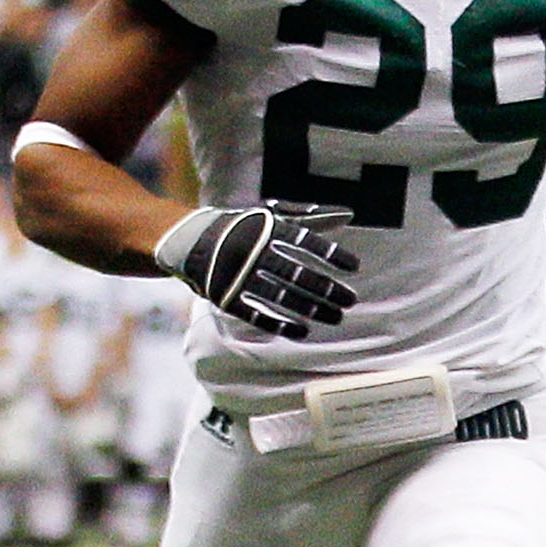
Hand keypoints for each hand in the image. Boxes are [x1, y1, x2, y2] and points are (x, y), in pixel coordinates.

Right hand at [154, 202, 358, 341]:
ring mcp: (238, 275)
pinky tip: (304, 331)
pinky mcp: (226, 297)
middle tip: (351, 300)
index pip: (305, 242)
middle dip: (327, 289)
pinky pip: (257, 315)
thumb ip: (310, 218)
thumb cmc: (243, 227)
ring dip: (312, 309)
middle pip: (297, 274)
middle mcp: (253, 251)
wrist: (191, 240)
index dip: (331, 255)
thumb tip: (349, 215)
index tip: (354, 267)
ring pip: (281, 297)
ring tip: (336, 317)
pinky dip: (281, 324)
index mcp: (266, 228)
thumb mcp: (273, 217)